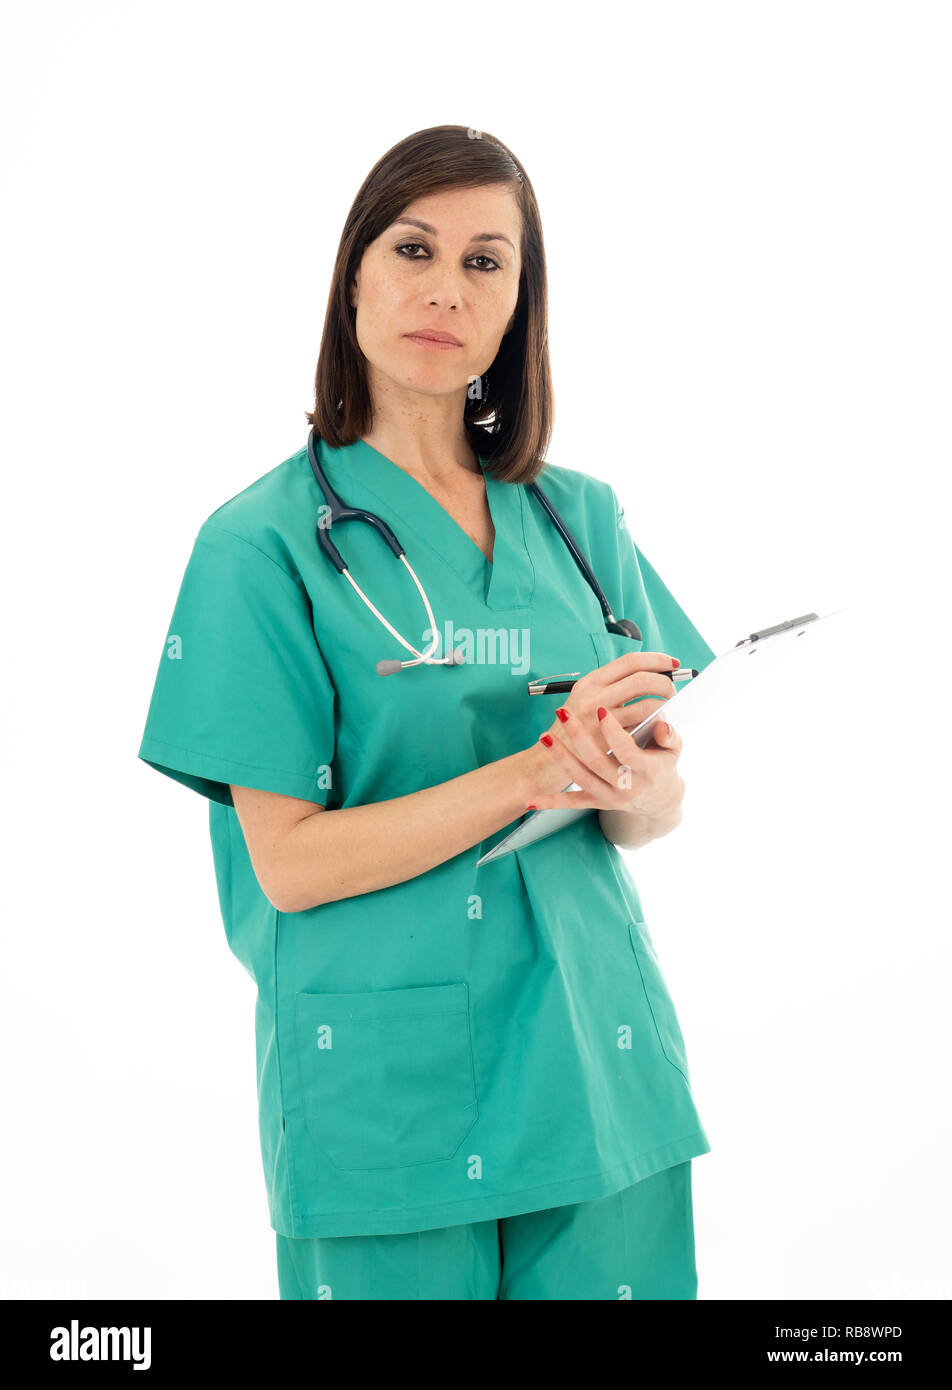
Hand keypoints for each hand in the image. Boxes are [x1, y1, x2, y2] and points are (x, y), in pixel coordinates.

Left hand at [523, 650, 684, 815]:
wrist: (659, 801)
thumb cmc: (663, 766)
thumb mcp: (674, 751)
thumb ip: (670, 737)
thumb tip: (662, 724)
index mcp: (648, 772)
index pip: (626, 751)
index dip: (613, 731)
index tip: (601, 709)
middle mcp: (627, 788)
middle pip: (597, 762)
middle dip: (579, 736)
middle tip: (564, 712)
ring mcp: (610, 798)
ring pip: (581, 778)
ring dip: (561, 758)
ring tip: (545, 736)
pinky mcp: (598, 804)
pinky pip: (572, 804)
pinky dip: (551, 802)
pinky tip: (530, 800)